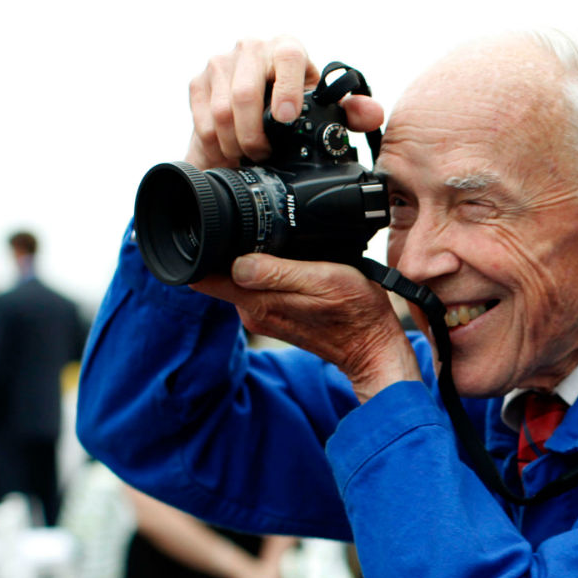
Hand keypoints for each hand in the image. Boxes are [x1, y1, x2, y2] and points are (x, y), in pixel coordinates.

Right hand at [185, 37, 384, 169]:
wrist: (254, 109)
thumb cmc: (296, 106)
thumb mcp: (324, 111)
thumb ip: (351, 113)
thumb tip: (373, 113)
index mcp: (287, 49)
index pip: (288, 56)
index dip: (287, 89)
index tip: (286, 119)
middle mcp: (252, 48)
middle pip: (245, 93)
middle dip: (256, 135)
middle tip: (266, 155)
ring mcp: (221, 63)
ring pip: (222, 111)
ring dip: (236, 143)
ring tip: (250, 155)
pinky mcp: (199, 81)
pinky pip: (203, 120)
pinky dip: (217, 143)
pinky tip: (231, 149)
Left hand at [192, 254, 422, 399]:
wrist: (373, 346)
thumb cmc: (355, 312)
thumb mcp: (323, 280)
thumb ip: (277, 272)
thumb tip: (236, 263)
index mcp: (256, 302)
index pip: (204, 276)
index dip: (204, 249)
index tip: (218, 231)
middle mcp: (251, 312)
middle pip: (222, 271)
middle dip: (235, 250)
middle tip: (271, 238)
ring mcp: (262, 316)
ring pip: (242, 277)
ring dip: (258, 261)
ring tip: (291, 255)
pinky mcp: (275, 316)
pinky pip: (260, 287)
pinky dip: (273, 275)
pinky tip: (297, 270)